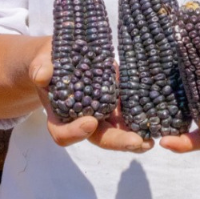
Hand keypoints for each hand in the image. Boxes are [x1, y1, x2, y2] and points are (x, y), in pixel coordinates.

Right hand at [28, 40, 152, 152]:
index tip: (90, 122)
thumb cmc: (49, 61)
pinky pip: (130, 116)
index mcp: (59, 115)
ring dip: (135, 137)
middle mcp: (82, 120)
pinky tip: (158, 118)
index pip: (63, 133)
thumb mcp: (42, 60)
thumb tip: (43, 75)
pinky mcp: (117, 104)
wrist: (63, 56)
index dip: (75, 132)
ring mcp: (102, 114)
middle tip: (136, 141)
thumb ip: (41, 67)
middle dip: (117, 142)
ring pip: (118, 132)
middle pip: (98, 138)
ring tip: (151, 139)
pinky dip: (143, 118)